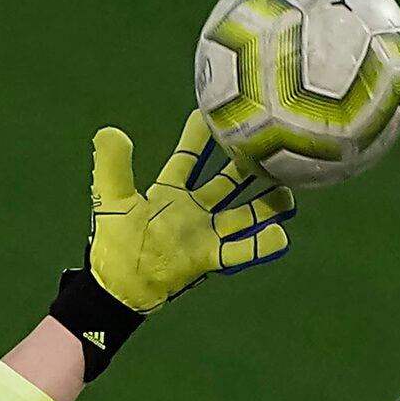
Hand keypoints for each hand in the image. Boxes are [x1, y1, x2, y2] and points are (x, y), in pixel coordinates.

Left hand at [87, 111, 294, 312]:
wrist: (119, 288)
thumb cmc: (114, 244)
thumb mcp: (112, 199)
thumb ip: (112, 165)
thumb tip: (109, 131)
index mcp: (169, 190)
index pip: (190, 156)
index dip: (202, 135)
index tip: (220, 112)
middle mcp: (192, 208)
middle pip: (227, 181)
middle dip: (249, 166)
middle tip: (273, 145)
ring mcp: (203, 233)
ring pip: (242, 213)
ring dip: (265, 203)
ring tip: (290, 188)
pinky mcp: (209, 257)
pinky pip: (240, 249)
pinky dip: (260, 244)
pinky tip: (281, 235)